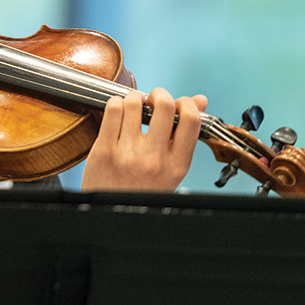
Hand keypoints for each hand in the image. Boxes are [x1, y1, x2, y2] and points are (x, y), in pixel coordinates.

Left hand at [81, 87, 207, 191]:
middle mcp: (154, 159)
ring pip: (134, 103)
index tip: (178, 103)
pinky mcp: (104, 150)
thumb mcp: (171, 168)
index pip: (191, 120)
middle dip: (159, 94)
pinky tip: (118, 112)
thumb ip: (184, 135)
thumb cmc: (144, 186)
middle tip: (153, 99)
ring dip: (134, 98)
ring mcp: (127, 154)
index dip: (186, 103)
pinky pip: (112, 110)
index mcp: (177, 165)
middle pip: (164, 105)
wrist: (113, 211)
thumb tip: (200, 99)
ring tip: (133, 107)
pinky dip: (115, 103)